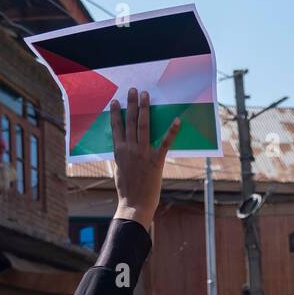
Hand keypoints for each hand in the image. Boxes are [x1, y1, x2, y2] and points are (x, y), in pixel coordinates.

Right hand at [111, 89, 180, 226]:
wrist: (134, 204)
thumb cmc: (127, 190)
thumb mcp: (120, 169)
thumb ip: (122, 156)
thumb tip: (122, 148)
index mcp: (119, 151)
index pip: (116, 127)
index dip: (116, 113)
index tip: (116, 101)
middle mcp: (130, 149)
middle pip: (130, 122)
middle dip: (131, 104)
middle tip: (134, 90)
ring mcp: (143, 154)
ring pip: (143, 126)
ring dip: (144, 109)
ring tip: (145, 96)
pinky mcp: (156, 161)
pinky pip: (164, 143)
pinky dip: (171, 131)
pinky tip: (177, 120)